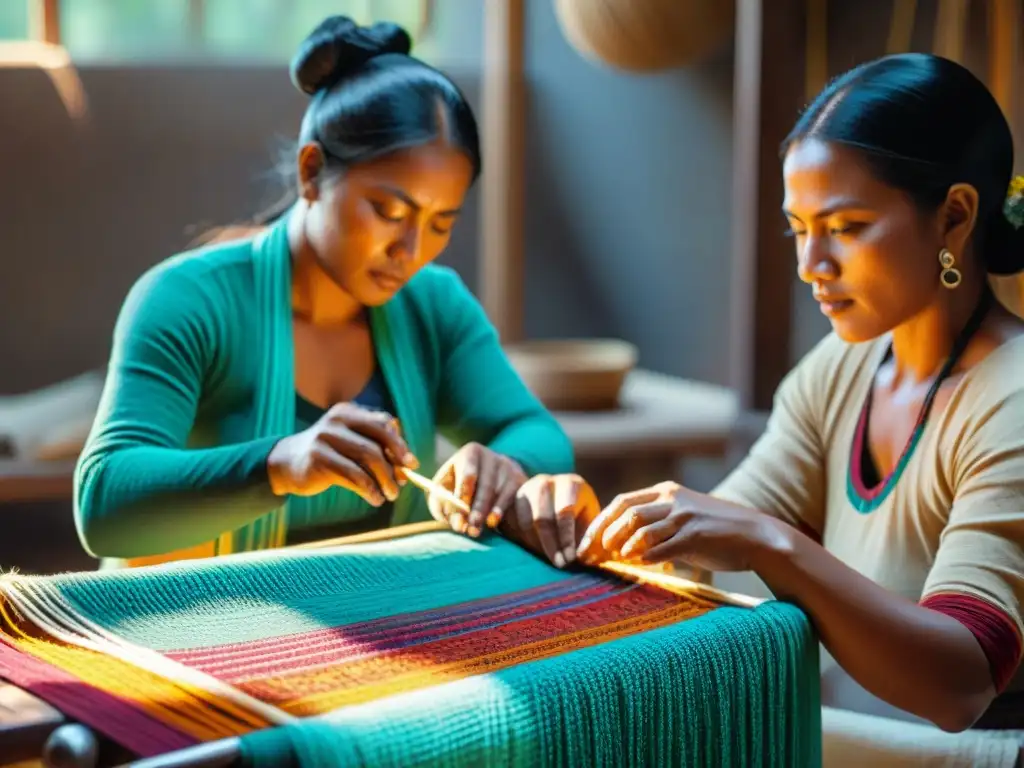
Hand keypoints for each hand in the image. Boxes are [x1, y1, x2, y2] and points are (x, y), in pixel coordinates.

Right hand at [267, 403, 417, 503]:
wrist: (287, 464)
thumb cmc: (328, 455)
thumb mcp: (350, 444)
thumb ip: (376, 448)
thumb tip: (407, 466)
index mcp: (348, 412)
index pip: (383, 423)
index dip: (400, 443)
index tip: (411, 463)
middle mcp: (337, 420)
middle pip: (378, 439)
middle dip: (395, 462)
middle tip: (402, 481)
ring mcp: (326, 438)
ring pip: (369, 458)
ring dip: (385, 480)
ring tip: (390, 495)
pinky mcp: (318, 459)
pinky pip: (354, 475)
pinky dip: (369, 489)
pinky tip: (374, 499)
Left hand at [429, 443, 526, 536]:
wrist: (494, 474)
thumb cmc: (462, 483)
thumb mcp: (447, 485)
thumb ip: (441, 500)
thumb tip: (450, 517)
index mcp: (471, 453)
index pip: (468, 475)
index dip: (462, 496)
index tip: (458, 515)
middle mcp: (492, 456)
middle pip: (485, 485)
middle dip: (476, 509)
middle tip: (468, 528)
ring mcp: (508, 468)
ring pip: (498, 494)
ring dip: (485, 514)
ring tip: (475, 531)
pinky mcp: (519, 480)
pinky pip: (510, 498)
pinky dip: (500, 511)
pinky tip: (492, 522)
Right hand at [509, 474, 599, 567]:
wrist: (561, 500)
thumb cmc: (581, 513)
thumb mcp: (589, 521)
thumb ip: (587, 536)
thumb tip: (579, 554)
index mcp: (571, 483)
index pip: (564, 511)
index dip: (566, 538)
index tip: (570, 558)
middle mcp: (546, 482)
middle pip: (542, 518)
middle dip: (550, 545)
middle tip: (559, 563)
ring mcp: (527, 489)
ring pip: (526, 522)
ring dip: (537, 545)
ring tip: (550, 558)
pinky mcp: (514, 499)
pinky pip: (513, 524)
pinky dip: (524, 541)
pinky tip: (537, 549)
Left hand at [576, 481, 779, 571]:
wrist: (755, 536)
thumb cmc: (714, 532)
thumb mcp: (682, 517)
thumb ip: (655, 524)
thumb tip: (619, 545)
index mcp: (665, 491)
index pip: (621, 502)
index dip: (600, 524)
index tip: (586, 544)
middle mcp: (672, 498)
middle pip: (625, 513)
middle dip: (602, 536)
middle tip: (590, 557)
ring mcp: (684, 516)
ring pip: (640, 528)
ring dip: (621, 546)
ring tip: (613, 560)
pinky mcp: (696, 535)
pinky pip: (663, 547)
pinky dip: (646, 557)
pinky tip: (639, 565)